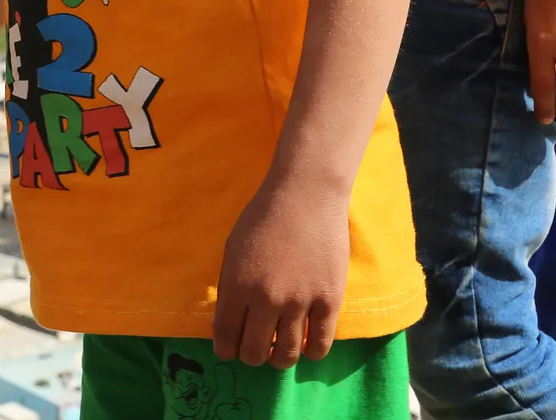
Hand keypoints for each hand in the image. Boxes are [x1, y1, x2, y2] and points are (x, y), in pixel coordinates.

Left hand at [212, 174, 350, 368]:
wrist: (306, 196)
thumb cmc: (264, 218)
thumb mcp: (233, 249)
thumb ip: (228, 287)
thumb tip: (226, 323)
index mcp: (237, 285)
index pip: (226, 336)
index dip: (225, 350)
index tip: (229, 351)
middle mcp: (266, 299)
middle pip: (254, 351)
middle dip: (250, 356)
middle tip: (254, 350)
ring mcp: (300, 302)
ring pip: (286, 355)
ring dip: (278, 359)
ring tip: (278, 353)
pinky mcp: (329, 301)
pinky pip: (319, 345)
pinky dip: (310, 352)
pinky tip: (305, 345)